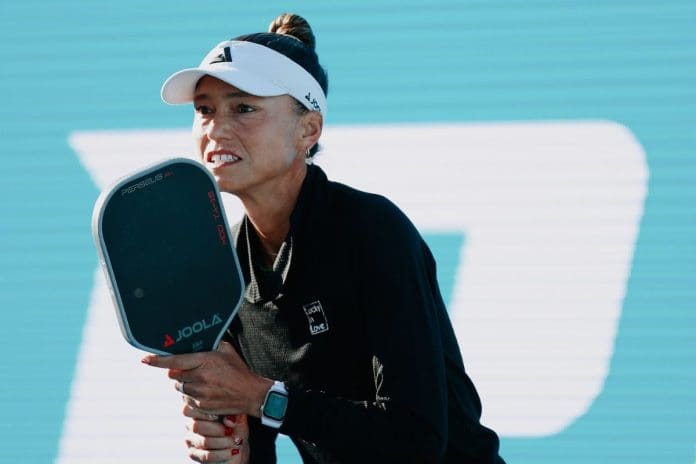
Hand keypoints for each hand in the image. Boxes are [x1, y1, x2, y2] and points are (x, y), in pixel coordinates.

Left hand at [142, 341, 271, 417]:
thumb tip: (198, 338)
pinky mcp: (201, 406)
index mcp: (205, 361)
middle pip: (174, 375)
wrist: (250, 394)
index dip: (157, 360)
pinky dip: (192, 395)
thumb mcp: (227, 351)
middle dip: (178, 372)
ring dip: (185, 384)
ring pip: (180, 387)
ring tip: (201, 382)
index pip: (175, 361)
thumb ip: (211, 345)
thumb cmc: (239, 371)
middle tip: (191, 370)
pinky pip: (187, 399)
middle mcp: (200, 378)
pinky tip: (205, 392)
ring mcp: (200, 393)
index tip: (145, 359)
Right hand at [184, 406, 249, 463]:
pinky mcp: (194, 454)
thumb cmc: (236, 427)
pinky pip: (206, 456)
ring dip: (223, 442)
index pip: (189, 409)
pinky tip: (231, 451)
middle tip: (230, 431)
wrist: (237, 446)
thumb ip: (233, 414)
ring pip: (204, 442)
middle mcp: (190, 424)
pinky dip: (222, 453)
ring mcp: (190, 440)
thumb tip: (228, 420)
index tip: (220, 416)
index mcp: (198, 409)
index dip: (204, 412)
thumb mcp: (238, 417)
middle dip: (218, 430)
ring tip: (234, 441)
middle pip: (196, 426)